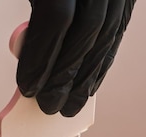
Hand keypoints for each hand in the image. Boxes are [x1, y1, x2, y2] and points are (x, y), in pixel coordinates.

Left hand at [17, 0, 135, 116]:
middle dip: (66, 76)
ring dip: (87, 78)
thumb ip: (36, 21)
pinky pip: (117, 34)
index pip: (58, 20)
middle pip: (86, 34)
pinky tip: (89, 86)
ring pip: (106, 38)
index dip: (43, 58)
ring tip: (70, 106)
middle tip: (49, 105)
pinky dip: (101, 63)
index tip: (28, 88)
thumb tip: (33, 66)